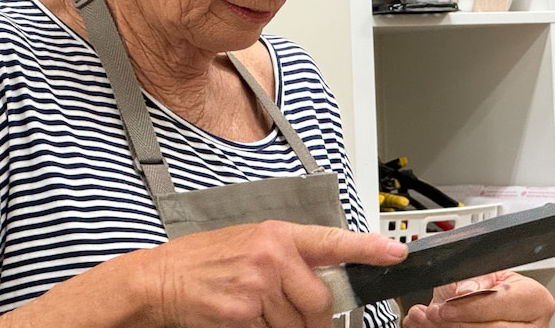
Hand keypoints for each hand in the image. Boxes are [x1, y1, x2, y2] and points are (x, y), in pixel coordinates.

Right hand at [148, 220, 407, 327]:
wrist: (160, 279)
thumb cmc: (202, 261)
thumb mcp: (248, 244)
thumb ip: (286, 257)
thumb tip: (322, 278)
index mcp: (276, 235)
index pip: (331, 241)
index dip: (367, 249)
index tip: (395, 254)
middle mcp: (271, 256)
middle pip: (321, 301)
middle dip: (312, 317)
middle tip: (288, 312)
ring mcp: (258, 285)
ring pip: (298, 324)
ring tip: (254, 311)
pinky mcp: (245, 313)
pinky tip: (242, 319)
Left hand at [402, 271, 554, 327]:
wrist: (489, 299)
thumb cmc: (492, 285)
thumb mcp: (484, 272)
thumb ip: (473, 279)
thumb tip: (464, 291)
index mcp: (534, 298)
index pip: (500, 304)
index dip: (469, 307)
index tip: (444, 307)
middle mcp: (532, 324)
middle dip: (457, 322)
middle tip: (432, 314)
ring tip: (428, 320)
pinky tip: (433, 327)